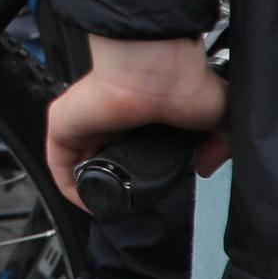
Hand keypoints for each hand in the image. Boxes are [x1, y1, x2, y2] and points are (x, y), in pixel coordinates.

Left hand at [45, 35, 228, 209]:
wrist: (160, 72)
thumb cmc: (187, 84)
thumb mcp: (218, 119)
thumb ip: (217, 145)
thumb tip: (203, 168)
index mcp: (139, 113)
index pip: (131, 147)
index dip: (139, 171)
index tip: (153, 189)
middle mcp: (109, 116)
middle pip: (104, 157)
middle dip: (116, 182)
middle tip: (134, 200)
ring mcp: (84, 120)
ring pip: (80, 161)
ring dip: (93, 186)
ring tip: (112, 206)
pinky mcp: (62, 124)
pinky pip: (59, 163)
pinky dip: (70, 186)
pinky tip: (89, 202)